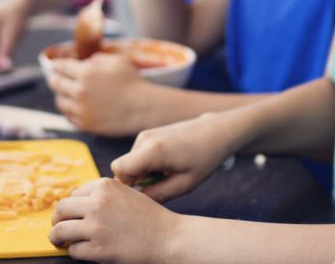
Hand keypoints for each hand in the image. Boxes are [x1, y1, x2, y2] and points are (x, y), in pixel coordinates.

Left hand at [48, 54, 155, 136]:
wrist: (143, 107)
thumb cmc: (133, 82)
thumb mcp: (116, 61)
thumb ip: (96, 59)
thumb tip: (84, 63)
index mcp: (86, 73)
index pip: (61, 67)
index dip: (56, 65)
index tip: (55, 66)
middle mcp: (80, 91)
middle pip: (56, 83)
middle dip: (54, 79)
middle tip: (55, 78)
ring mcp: (81, 109)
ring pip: (60, 101)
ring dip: (62, 96)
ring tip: (66, 93)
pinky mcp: (85, 124)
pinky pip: (68, 116)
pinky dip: (69, 110)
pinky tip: (74, 107)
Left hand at [49, 178, 176, 262]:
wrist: (168, 238)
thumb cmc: (150, 218)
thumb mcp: (126, 194)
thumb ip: (103, 195)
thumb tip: (76, 204)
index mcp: (104, 186)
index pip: (73, 195)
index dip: (70, 207)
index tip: (70, 215)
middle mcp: (97, 203)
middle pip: (61, 210)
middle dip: (57, 220)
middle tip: (58, 228)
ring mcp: (96, 227)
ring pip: (60, 231)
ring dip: (57, 238)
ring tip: (60, 242)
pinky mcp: (98, 249)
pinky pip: (74, 250)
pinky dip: (75, 252)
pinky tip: (84, 251)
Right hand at [108, 111, 243, 202]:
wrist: (215, 132)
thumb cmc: (204, 159)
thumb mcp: (185, 184)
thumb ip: (158, 195)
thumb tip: (136, 203)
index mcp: (153, 151)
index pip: (119, 170)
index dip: (127, 185)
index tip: (146, 191)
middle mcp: (144, 139)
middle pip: (122, 168)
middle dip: (136, 181)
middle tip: (161, 185)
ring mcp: (144, 135)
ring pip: (130, 163)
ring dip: (143, 173)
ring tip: (168, 173)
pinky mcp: (147, 134)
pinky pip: (137, 156)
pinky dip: (147, 165)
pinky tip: (167, 165)